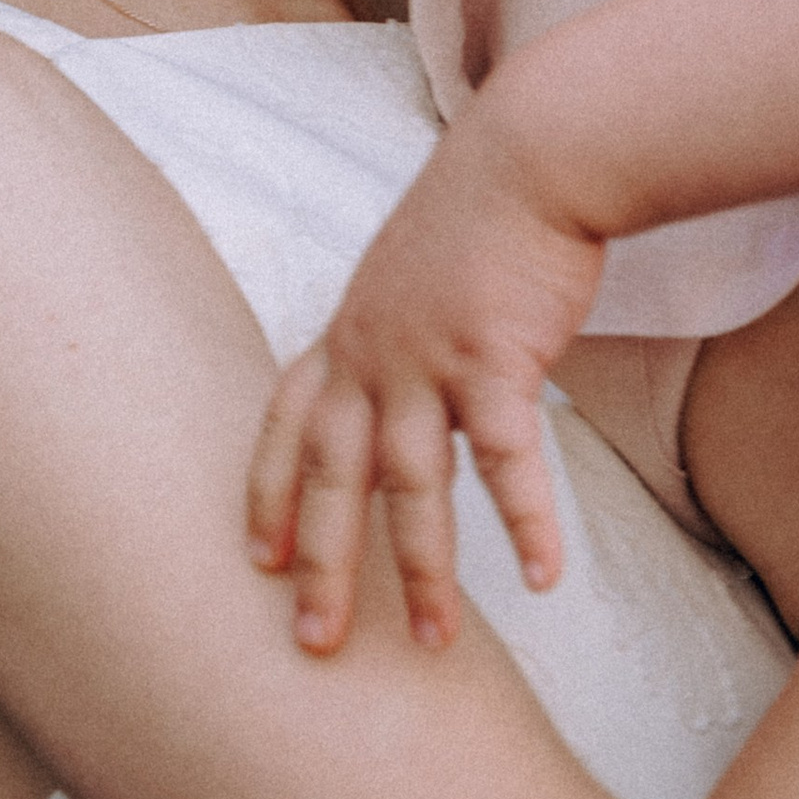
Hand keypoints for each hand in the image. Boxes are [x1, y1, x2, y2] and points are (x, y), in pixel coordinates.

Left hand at [246, 104, 607, 653]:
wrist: (530, 154)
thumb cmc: (481, 212)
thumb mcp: (412, 272)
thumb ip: (398, 332)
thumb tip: (408, 380)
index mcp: (347, 332)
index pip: (284, 424)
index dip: (267, 494)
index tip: (256, 559)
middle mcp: (372, 352)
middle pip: (331, 476)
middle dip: (320, 565)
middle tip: (314, 643)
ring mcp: (427, 358)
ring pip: (412, 483)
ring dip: (423, 569)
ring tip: (432, 641)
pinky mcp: (494, 358)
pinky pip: (508, 459)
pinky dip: (526, 521)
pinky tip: (542, 575)